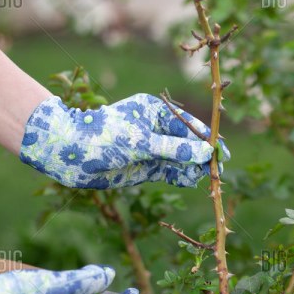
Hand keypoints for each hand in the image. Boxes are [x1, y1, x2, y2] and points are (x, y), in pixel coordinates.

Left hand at [19, 94, 230, 188]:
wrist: (70, 155)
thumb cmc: (102, 139)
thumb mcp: (141, 143)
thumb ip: (174, 150)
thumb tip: (205, 153)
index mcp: (156, 112)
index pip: (190, 125)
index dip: (208, 140)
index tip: (222, 154)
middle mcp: (156, 128)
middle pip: (189, 143)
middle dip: (203, 157)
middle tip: (218, 172)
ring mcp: (152, 148)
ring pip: (182, 159)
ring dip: (194, 169)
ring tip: (204, 179)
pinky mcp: (147, 166)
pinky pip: (171, 171)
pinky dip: (182, 177)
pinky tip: (190, 181)